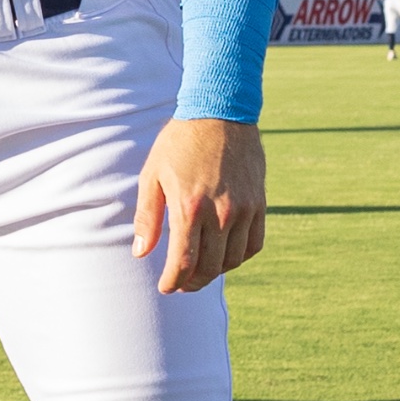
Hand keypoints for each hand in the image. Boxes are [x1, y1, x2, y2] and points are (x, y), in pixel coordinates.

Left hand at [129, 116, 266, 295]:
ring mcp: (243, 209)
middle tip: (181, 284)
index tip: (166, 288)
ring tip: (200, 271)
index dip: (173, 282)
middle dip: (192, 283)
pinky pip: (253, 244)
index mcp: (189, 207)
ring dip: (215, 272)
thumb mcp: (153, 175)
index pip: (184, 262)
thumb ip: (147, 217)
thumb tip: (140, 253)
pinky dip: (239, 257)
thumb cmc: (180, 143)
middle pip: (209, 267)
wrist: (220, 113)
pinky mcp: (258, 203)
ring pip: (232, 260)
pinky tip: (224, 255)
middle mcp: (219, 212)